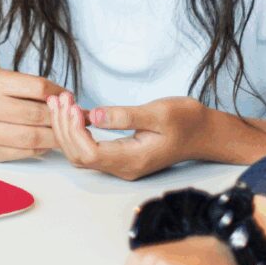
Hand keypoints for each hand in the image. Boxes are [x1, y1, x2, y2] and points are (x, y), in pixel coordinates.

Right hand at [0, 68, 67, 160]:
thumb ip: (29, 89)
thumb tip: (67, 100)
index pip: (38, 88)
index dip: (60, 94)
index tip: (70, 97)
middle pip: (38, 115)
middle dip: (62, 117)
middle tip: (75, 117)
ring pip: (34, 137)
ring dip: (56, 135)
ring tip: (64, 131)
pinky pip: (24, 152)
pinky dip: (40, 147)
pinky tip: (45, 141)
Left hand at [49, 93, 207, 180]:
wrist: (205, 132)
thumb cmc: (187, 121)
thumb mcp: (159, 113)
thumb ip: (125, 116)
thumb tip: (93, 116)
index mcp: (133, 159)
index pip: (90, 153)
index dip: (74, 131)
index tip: (72, 105)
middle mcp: (124, 167)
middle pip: (79, 155)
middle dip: (63, 127)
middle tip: (60, 98)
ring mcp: (121, 164)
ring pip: (81, 153)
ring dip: (66, 129)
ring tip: (61, 101)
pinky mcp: (120, 155)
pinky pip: (89, 148)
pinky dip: (75, 130)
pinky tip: (71, 109)